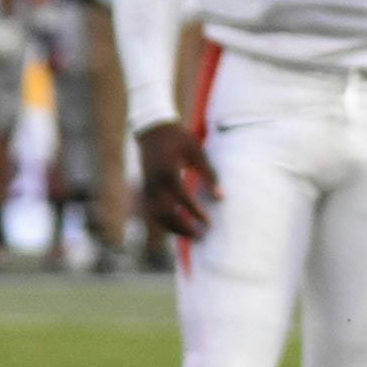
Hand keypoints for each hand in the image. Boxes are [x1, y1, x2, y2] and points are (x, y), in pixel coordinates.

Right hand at [136, 121, 219, 239]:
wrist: (152, 130)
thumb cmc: (178, 139)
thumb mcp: (197, 152)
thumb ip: (209, 174)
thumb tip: (221, 197)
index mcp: (167, 171)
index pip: (181, 198)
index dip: (195, 212)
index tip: (208, 222)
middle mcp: (154, 182)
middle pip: (165, 212)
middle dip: (182, 227)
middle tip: (201, 236)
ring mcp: (147, 186)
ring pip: (156, 215)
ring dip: (173, 228)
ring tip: (192, 236)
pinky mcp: (145, 188)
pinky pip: (153, 210)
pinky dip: (165, 222)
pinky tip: (180, 227)